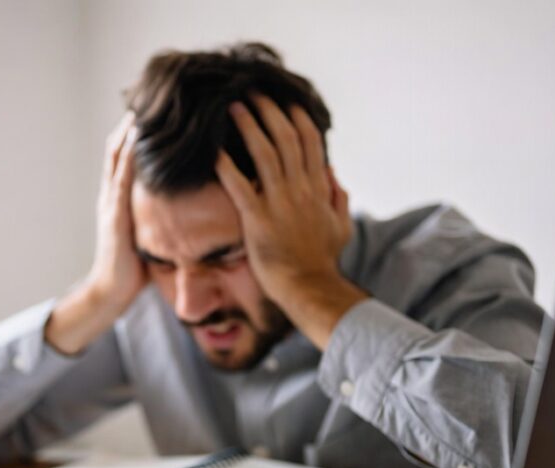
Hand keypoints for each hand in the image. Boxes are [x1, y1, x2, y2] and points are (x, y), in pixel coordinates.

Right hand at [45, 113, 145, 354]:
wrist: (110, 294)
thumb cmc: (133, 270)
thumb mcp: (149, 236)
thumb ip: (160, 216)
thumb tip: (185, 206)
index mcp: (120, 198)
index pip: (127, 155)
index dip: (137, 130)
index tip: (154, 108)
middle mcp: (111, 195)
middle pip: (119, 147)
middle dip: (132, 121)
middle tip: (150, 95)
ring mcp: (110, 203)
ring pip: (118, 158)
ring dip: (129, 132)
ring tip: (143, 107)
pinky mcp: (115, 216)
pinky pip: (122, 181)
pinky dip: (130, 159)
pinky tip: (140, 141)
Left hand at [215, 95, 365, 348]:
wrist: (308, 286)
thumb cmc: (322, 260)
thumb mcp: (341, 226)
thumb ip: (338, 198)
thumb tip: (333, 173)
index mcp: (317, 188)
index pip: (309, 142)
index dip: (297, 118)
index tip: (285, 102)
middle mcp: (299, 189)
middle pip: (285, 137)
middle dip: (269, 111)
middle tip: (252, 93)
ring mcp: (278, 202)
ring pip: (264, 152)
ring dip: (248, 126)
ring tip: (233, 107)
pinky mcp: (257, 219)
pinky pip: (239, 186)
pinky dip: (225, 166)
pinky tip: (213, 151)